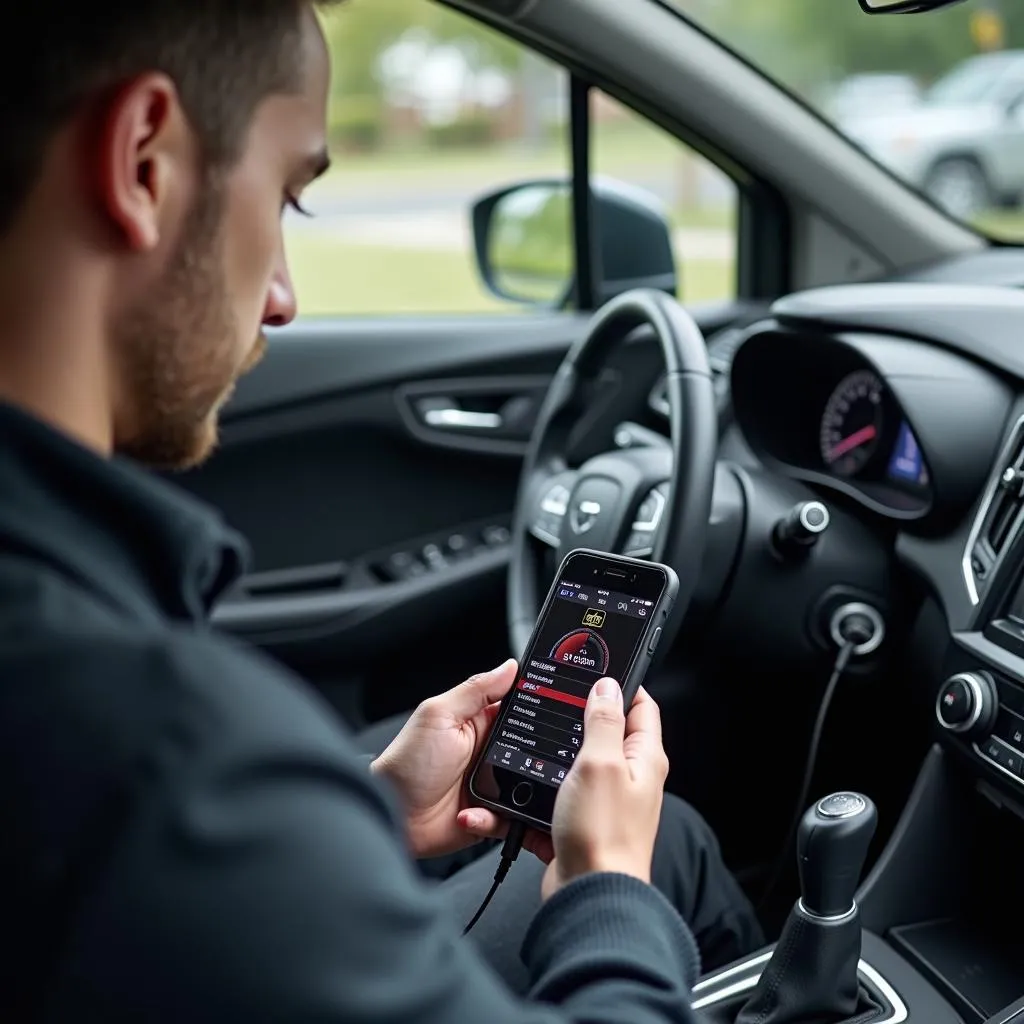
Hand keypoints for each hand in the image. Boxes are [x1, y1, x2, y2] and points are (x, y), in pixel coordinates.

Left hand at [371, 658, 518, 858]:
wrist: (393, 816)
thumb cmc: (407, 764)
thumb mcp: (439, 716)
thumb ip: (476, 690)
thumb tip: (509, 667)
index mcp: (478, 724)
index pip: (517, 709)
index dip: (535, 708)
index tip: (550, 711)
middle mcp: (489, 754)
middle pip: (531, 750)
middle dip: (533, 757)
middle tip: (513, 762)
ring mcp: (492, 785)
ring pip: (528, 786)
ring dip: (516, 792)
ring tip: (488, 792)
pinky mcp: (491, 814)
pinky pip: (513, 818)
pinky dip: (497, 818)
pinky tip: (470, 813)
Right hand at [462, 679, 667, 897]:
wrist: (589, 895)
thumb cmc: (603, 835)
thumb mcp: (600, 763)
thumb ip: (603, 720)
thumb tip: (607, 685)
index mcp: (643, 758)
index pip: (641, 706)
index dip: (621, 683)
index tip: (597, 668)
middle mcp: (629, 777)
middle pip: (607, 731)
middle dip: (582, 715)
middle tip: (559, 700)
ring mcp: (606, 800)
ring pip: (579, 761)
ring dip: (558, 752)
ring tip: (540, 740)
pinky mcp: (583, 820)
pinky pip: (561, 793)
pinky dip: (543, 787)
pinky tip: (528, 783)